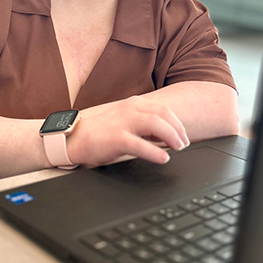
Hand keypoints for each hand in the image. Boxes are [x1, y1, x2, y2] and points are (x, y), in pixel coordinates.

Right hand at [65, 97, 189, 166]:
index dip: (177, 123)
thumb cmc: (105, 132)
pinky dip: (155, 152)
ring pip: (155, 125)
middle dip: (178, 130)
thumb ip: (147, 125)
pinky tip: (163, 158)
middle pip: (163, 115)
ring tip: (178, 148)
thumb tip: (168, 136)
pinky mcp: (116, 138)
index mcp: (135, 104)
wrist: (78, 138)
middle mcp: (130, 109)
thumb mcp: (128, 121)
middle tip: (184, 143)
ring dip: (171, 137)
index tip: (184, 135)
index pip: (163, 109)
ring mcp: (123, 122)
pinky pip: (140, 145)